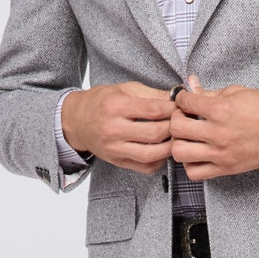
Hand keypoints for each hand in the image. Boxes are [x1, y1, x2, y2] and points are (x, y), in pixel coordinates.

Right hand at [61, 82, 175, 173]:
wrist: (77, 121)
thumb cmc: (102, 102)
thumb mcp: (124, 89)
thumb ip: (152, 94)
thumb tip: (178, 97)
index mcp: (115, 107)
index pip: (153, 110)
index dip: (173, 108)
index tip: (181, 106)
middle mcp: (113, 130)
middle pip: (154, 133)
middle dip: (174, 128)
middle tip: (182, 123)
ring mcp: (114, 149)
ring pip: (151, 154)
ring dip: (170, 147)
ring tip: (175, 138)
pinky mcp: (117, 162)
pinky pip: (144, 167)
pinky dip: (159, 161)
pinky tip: (163, 150)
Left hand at [168, 74, 258, 180]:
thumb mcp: (237, 92)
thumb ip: (209, 92)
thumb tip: (191, 84)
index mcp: (220, 110)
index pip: (184, 103)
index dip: (181, 99)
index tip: (185, 101)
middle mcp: (218, 133)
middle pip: (176, 129)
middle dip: (176, 120)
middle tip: (184, 118)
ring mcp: (221, 154)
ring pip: (179, 153)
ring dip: (179, 143)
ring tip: (188, 138)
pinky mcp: (226, 168)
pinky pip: (195, 173)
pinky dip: (190, 164)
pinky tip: (197, 154)